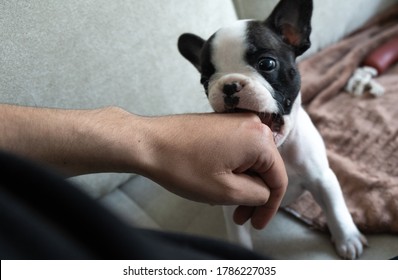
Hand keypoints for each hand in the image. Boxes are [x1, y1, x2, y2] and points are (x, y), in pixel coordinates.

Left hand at [137, 113, 287, 228]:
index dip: (270, 208)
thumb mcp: (227, 191)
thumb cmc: (183, 166)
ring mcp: (236, 122)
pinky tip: (217, 185)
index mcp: (259, 138)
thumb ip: (257, 195)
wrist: (148, 143)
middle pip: (264, 169)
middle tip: (240, 217)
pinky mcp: (221, 124)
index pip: (278, 179)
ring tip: (225, 203)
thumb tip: (264, 192)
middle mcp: (252, 124)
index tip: (257, 224)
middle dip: (253, 196)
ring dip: (242, 185)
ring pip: (249, 162)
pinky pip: (236, 151)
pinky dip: (232, 171)